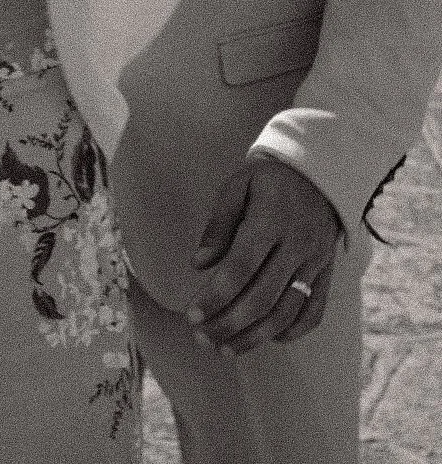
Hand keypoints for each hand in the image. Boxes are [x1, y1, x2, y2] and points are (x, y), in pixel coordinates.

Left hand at [186, 153, 342, 355]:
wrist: (320, 171)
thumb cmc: (269, 178)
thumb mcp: (238, 185)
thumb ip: (218, 224)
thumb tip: (198, 264)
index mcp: (271, 220)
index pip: (240, 268)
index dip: (215, 296)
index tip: (192, 315)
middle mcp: (297, 246)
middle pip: (262, 297)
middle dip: (229, 324)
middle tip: (202, 338)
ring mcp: (316, 263)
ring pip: (287, 312)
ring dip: (255, 336)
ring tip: (225, 348)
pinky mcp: (327, 272)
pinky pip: (314, 311)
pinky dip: (293, 332)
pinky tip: (267, 339)